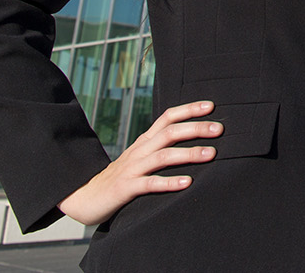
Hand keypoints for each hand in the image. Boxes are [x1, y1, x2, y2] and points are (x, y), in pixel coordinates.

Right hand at [57, 100, 222, 225]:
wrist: (84, 197)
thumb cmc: (120, 178)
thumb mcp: (141, 158)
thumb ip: (161, 149)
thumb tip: (194, 141)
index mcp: (144, 141)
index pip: (167, 117)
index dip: (188, 110)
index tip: (211, 106)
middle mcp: (140, 151)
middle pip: (169, 133)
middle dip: (196, 129)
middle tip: (220, 129)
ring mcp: (132, 169)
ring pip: (163, 156)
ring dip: (189, 154)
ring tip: (211, 154)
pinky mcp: (125, 188)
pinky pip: (149, 184)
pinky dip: (169, 182)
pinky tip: (187, 183)